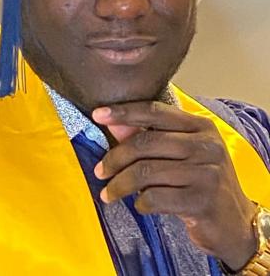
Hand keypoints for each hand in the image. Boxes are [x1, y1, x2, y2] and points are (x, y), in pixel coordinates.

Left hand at [92, 101, 257, 271]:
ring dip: (120, 184)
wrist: (234, 221)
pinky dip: (140, 202)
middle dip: (115, 157)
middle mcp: (206, 144)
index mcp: (200, 126)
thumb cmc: (201, 180)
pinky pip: (156, 197)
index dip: (124, 112)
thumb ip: (149, 136)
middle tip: (99, 171)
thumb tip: (114, 124)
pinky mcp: (202, 201)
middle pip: (145, 142)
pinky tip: (140, 205)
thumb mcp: (181, 153)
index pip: (155, 111)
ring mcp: (206, 172)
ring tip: (108, 193)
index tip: (98, 114)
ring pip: (146, 171)